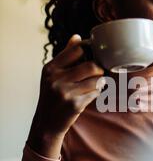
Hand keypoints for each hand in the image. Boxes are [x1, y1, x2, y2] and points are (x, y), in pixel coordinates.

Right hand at [27, 34, 104, 156]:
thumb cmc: (52, 96)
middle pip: (91, 66)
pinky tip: (90, 95)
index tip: (93, 56)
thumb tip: (77, 37)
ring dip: (99, 82)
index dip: (90, 51)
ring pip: (96, 80)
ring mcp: (65, 93)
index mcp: (51, 68)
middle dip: (99, 69)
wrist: (46, 123)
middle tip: (98, 72)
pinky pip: (95, 94)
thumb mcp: (52, 75)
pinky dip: (96, 93)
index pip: (77, 50)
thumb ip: (65, 56)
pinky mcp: (75, 105)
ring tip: (95, 84)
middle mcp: (56, 79)